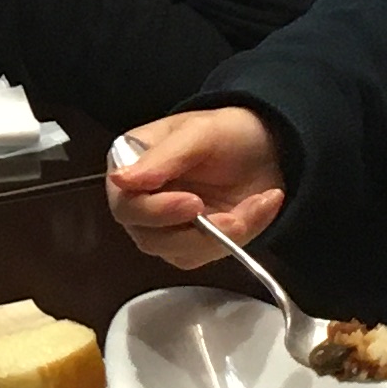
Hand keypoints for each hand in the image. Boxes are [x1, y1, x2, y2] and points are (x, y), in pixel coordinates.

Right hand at [105, 105, 287, 265]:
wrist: (266, 147)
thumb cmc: (227, 132)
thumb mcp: (199, 132)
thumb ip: (162, 157)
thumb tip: (120, 180)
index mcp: (131, 167)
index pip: (126, 204)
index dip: (155, 211)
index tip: (193, 203)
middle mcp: (142, 202)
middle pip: (149, 238)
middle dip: (195, 232)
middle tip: (234, 217)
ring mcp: (166, 228)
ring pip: (181, 253)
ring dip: (224, 235)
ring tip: (259, 201)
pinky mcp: (193, 246)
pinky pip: (209, 255)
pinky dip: (241, 236)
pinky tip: (260, 206)